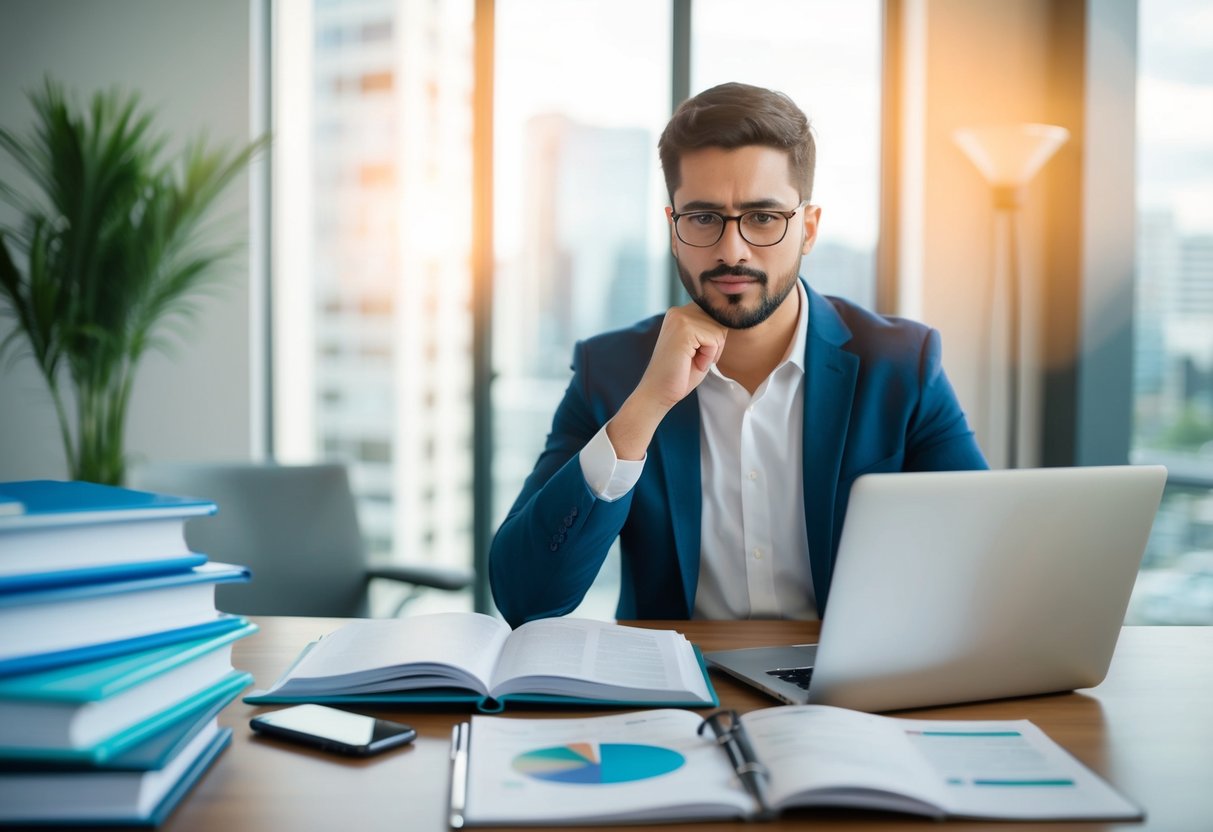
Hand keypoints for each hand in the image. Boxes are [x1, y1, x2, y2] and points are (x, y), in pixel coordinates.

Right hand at [606, 304, 726, 459]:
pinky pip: (714, 341)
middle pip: (720, 321)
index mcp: (680, 312)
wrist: (658, 392)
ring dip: (711, 352)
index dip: (713, 339)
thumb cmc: (680, 373)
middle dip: (714, 345)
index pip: (715, 315)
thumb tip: (731, 316)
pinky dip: (708, 357)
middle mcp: (678, 311)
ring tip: (691, 361)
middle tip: (693, 359)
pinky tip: (691, 363)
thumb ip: (710, 328)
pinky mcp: (684, 330)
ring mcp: (680, 318)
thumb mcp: (699, 345)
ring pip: (719, 330)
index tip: (694, 353)